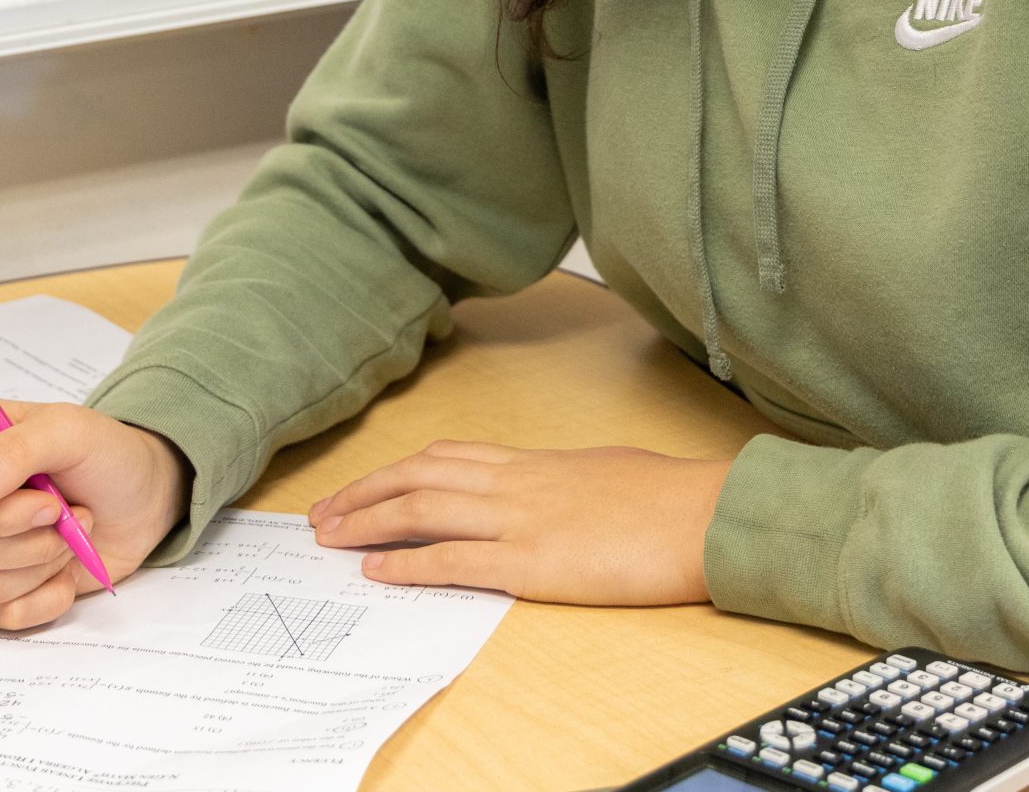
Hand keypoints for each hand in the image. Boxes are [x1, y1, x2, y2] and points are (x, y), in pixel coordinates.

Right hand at [0, 397, 189, 629]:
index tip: (49, 502)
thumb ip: (15, 451)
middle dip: (34, 538)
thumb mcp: (70, 431)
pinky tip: (63, 568)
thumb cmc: (100, 455)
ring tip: (68, 532)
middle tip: (67, 512)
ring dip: (44, 563)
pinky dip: (46, 596)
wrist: (133, 499)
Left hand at [308, 441, 732, 604]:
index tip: (364, 485)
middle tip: (323, 513)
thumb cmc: (670, 497)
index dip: (396, 471)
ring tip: (331, 536)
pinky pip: (454, 559)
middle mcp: (517, 482)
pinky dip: (409, 563)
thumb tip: (558, 486)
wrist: (705, 514)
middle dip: (364, 493)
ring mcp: (520, 519)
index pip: (447, 457)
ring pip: (423, 509)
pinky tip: (378, 570)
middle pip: (419, 476)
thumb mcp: (608, 471)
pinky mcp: (531, 562)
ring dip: (368, 522)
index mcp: (535, 462)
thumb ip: (569, 478)